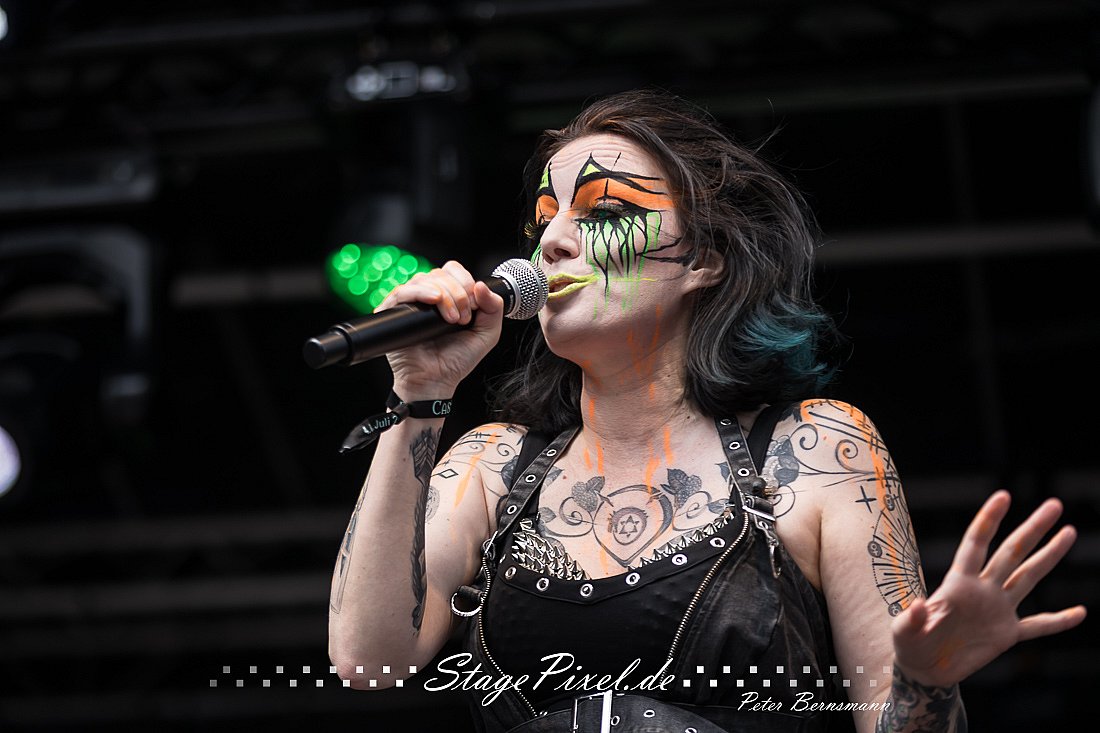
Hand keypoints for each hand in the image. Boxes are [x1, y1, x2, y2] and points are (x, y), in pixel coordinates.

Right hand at [377, 261, 504, 396]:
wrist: (435, 382)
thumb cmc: (457, 361)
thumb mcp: (487, 334)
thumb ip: (494, 308)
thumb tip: (481, 284)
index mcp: (448, 297)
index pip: (454, 271)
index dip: (465, 282)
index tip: (473, 307)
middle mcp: (428, 297)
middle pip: (440, 273)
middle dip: (457, 293)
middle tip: (461, 319)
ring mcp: (411, 304)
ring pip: (424, 279)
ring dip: (444, 295)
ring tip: (450, 320)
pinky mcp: (393, 313)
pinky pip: (402, 292)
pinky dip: (419, 292)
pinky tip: (433, 300)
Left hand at [891, 490, 1085, 687]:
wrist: (924, 667)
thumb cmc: (908, 643)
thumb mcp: (904, 632)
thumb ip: (911, 619)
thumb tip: (918, 606)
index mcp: (957, 583)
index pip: (976, 544)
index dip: (988, 520)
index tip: (1004, 496)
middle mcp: (982, 589)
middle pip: (1011, 552)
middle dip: (1032, 529)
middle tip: (1054, 504)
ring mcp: (997, 610)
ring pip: (1028, 577)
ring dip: (1049, 556)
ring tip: (1069, 532)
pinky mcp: (1006, 634)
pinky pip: (1038, 626)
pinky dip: (1059, 621)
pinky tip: (1081, 612)